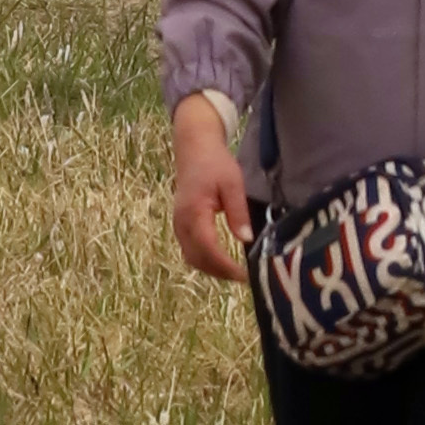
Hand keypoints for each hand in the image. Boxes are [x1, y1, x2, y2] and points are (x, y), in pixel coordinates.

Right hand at [170, 102, 254, 284]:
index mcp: (194, 214)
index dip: (225, 266)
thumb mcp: (232, 182)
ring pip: (192, 258)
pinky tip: (221, 259)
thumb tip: (246, 240)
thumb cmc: (215, 163)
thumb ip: (238, 211)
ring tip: (234, 271)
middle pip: (198, 259)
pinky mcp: (180, 226)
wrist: (194, 147)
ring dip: (212, 268)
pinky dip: (205, 260)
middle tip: (243, 277)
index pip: (208, 249)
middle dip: (220, 272)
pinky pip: (190, 250)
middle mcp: (181, 224)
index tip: (244, 274)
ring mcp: (178, 226)